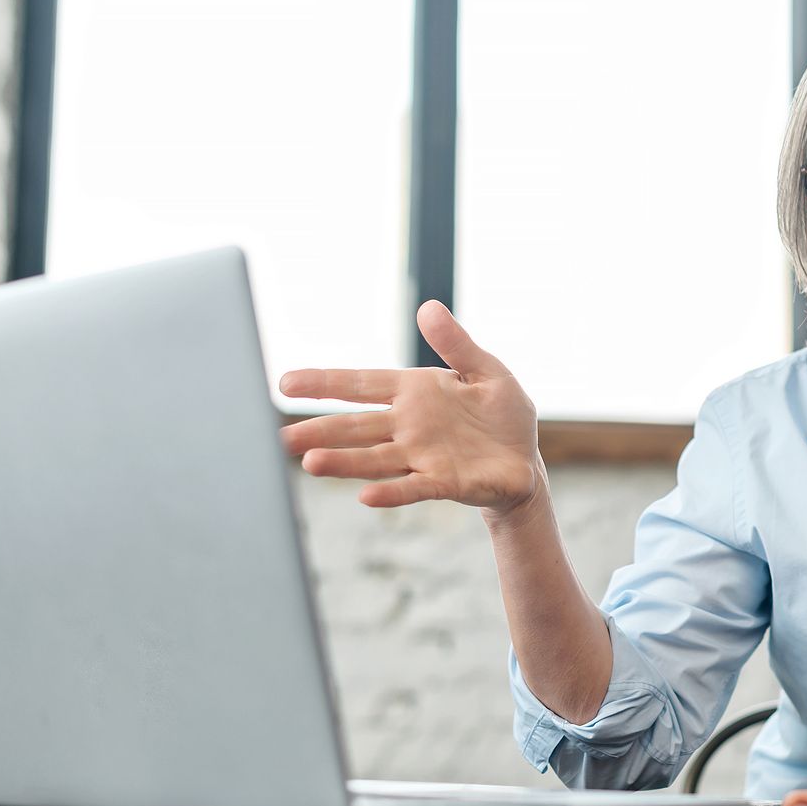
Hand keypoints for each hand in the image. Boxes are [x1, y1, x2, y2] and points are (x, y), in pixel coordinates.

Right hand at [278, 301, 541, 513]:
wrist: (525, 460)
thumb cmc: (502, 414)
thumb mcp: (487, 371)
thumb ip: (456, 344)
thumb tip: (427, 307)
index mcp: (415, 392)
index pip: (361, 384)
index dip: (324, 382)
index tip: (285, 382)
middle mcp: (409, 425)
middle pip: (356, 426)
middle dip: (320, 430)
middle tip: (281, 437)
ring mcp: (422, 456)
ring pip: (374, 459)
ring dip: (344, 462)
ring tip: (310, 464)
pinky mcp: (443, 482)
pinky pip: (412, 487)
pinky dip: (390, 493)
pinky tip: (366, 497)